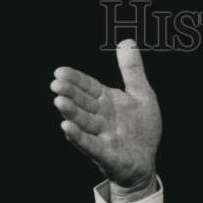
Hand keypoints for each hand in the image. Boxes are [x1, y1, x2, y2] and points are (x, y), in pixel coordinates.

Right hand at [51, 39, 161, 202]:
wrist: (146, 161)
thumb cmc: (141, 128)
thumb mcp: (142, 94)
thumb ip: (132, 70)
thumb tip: (126, 41)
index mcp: (107, 100)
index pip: (88, 87)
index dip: (75, 79)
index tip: (60, 71)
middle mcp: (100, 116)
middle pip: (82, 103)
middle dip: (70, 94)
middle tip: (56, 84)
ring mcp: (100, 135)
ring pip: (83, 122)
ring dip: (71, 112)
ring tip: (59, 101)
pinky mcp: (105, 153)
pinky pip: (89, 144)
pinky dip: (78, 136)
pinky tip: (66, 127)